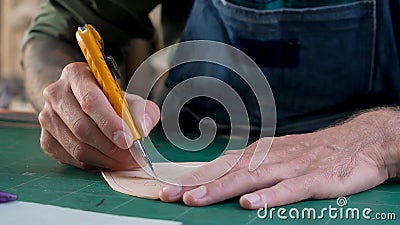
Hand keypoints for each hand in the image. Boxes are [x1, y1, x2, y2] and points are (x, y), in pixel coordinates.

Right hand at [38, 62, 159, 169]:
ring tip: (125, 160)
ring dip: (106, 158)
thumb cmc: (109, 100)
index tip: (128, 140)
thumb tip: (142, 128)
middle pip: (82, 127)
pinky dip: (94, 163)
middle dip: (111, 147)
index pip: (91, 101)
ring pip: (77, 147)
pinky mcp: (46, 140)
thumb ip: (142, 110)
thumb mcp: (129, 98)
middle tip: (132, 156)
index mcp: (76, 75)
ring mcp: (47, 118)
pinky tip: (109, 160)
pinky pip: (72, 158)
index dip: (110, 123)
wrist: (82, 103)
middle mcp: (56, 94)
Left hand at [159, 110, 399, 208]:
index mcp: (261, 152)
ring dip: (223, 188)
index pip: (222, 163)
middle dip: (198, 183)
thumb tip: (223, 174)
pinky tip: (251, 204)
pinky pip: (290, 189)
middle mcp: (271, 157)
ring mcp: (292, 167)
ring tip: (197, 199)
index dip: (195, 175)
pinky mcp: (316, 179)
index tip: (170, 187)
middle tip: (171, 194)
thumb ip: (253, 165)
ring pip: (252, 177)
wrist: (357, 141)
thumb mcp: (278, 154)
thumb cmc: (313, 151)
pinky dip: (270, 196)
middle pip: (229, 170)